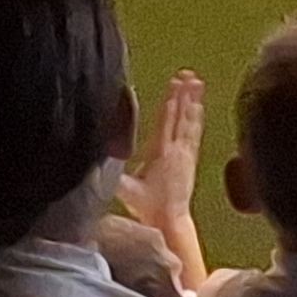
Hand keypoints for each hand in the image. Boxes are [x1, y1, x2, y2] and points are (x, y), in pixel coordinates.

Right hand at [118, 67, 211, 291]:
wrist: (170, 222)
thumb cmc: (147, 207)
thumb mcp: (127, 191)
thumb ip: (113, 175)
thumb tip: (98, 159)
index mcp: (160, 154)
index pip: (166, 122)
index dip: (170, 102)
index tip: (174, 84)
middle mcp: (175, 151)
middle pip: (180, 117)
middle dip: (183, 94)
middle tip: (188, 74)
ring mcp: (185, 155)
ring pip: (190, 122)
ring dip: (193, 101)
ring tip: (197, 82)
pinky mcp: (191, 160)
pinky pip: (195, 133)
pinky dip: (197, 118)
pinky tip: (199, 107)